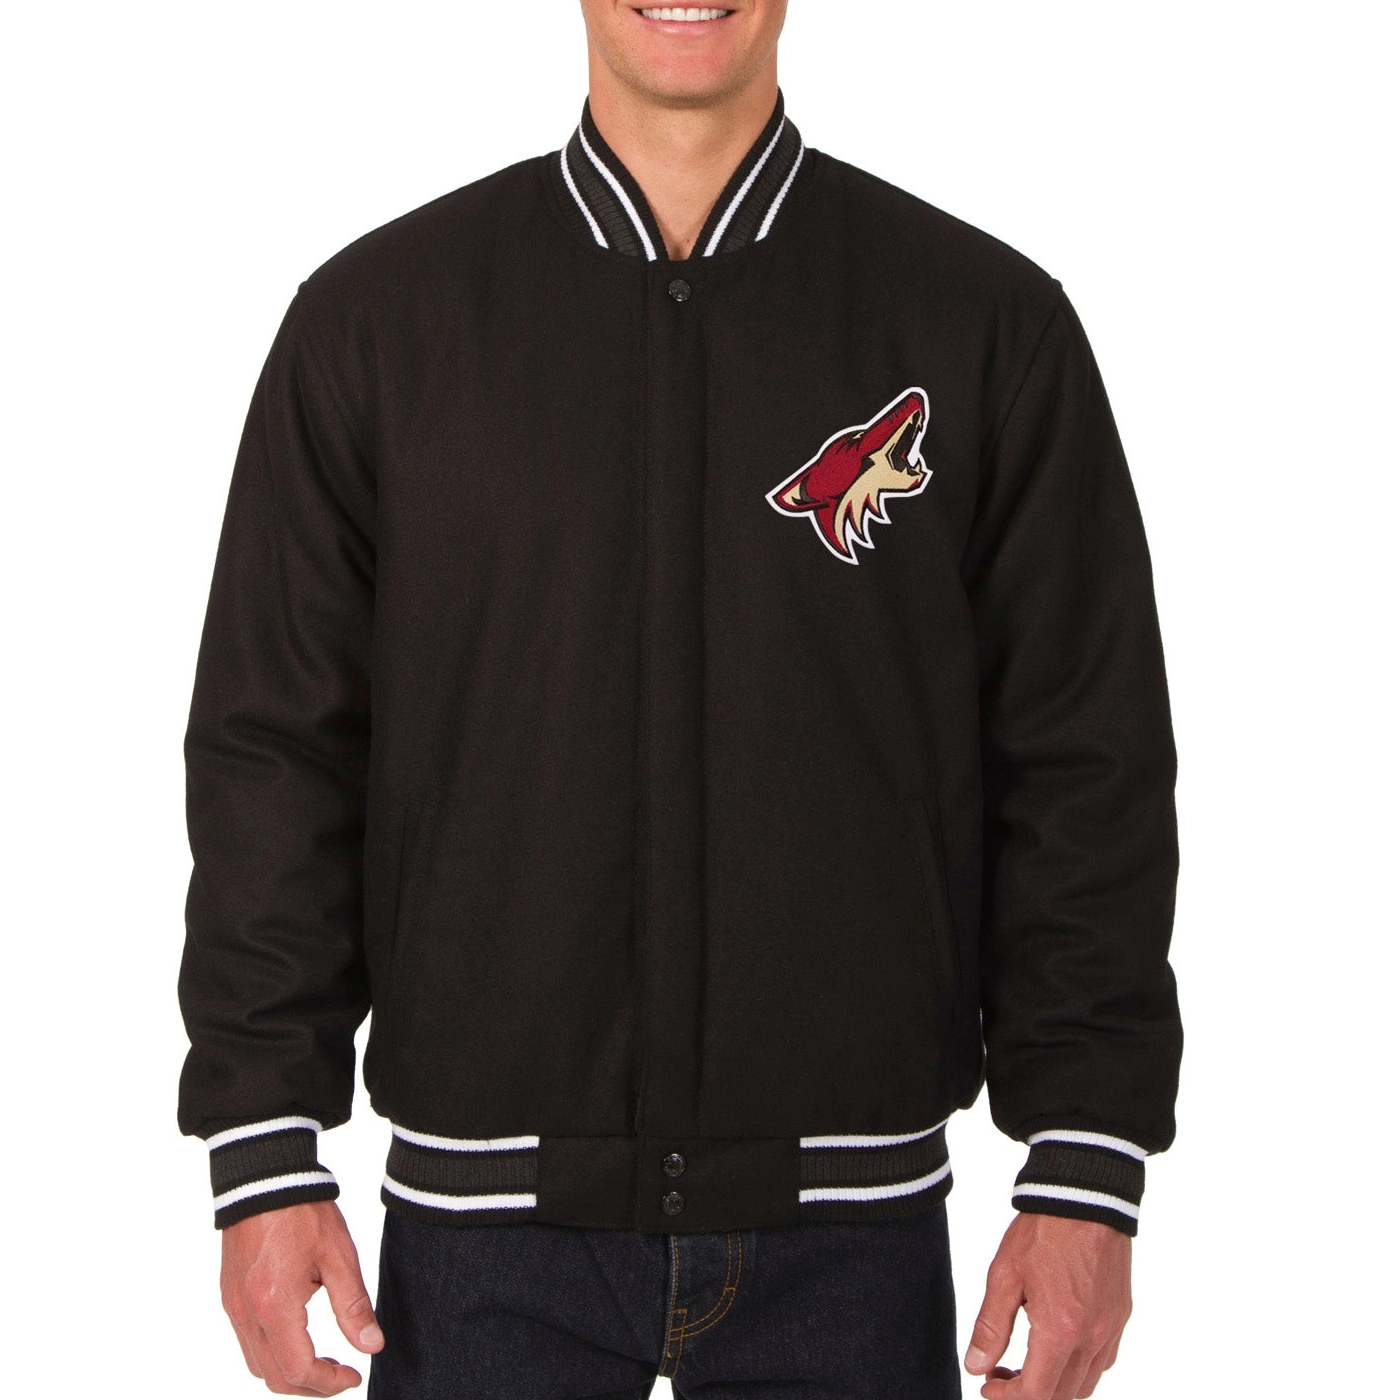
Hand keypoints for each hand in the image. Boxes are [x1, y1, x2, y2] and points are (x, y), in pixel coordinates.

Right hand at [220, 1200, 383, 1394]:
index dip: (328, 1383)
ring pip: (258, 1364)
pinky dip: (274, 1353)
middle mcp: (246, 1313)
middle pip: (273, 1377)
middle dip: (310, 1386)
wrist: (266, 1178)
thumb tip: (372, 1346)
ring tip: (325, 1359)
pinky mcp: (230, 1297)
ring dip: (290, 1373)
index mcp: (274, 1305)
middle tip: (343, 1373)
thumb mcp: (338, 1257)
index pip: (298, 1370)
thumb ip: (353, 1306)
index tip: (354, 1376)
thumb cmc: (303, 1212)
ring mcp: (233, 1306)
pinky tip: (300, 1337)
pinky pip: (248, 1342)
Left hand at [964, 1212, 1130, 1399]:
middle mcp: (1092, 1339)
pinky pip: (1102, 1363)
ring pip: (1084, 1386)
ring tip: (1024, 1364)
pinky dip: (1077, 1371)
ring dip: (1053, 1387)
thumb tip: (976, 1366)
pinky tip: (1055, 1349)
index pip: (1035, 1394)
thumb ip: (990, 1326)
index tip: (987, 1385)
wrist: (1084, 1196)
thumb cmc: (1043, 1231)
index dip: (1006, 1398)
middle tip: (999, 1374)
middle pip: (1061, 1397)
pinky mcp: (1120, 1317)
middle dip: (1027, 1395)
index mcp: (1061, 1331)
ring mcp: (1111, 1330)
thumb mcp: (1004, 1275)